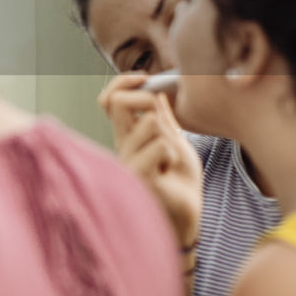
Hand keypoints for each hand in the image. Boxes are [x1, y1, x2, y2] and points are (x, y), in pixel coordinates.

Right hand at [98, 73, 202, 246]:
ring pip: (150, 123)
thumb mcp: (175, 141)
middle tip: (161, 117)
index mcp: (126, 135)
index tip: (145, 80)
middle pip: (119, 102)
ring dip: (171, 138)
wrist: (186, 215)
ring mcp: (125, 161)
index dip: (123, 82)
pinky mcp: (135, 176)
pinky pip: (160, 146)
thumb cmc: (179, 182)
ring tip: (170, 159)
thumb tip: (156, 91)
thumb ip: (163, 118)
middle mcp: (120, 145)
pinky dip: (173, 154)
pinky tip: (169, 171)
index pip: (108, 99)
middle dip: (146, 98)